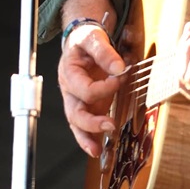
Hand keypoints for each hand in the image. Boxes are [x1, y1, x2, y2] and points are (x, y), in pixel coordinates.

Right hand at [58, 21, 127, 157]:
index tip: (120, 77)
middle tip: (110, 125)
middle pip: (74, 112)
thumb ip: (104, 51)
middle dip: (91, 122)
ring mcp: (78, 100)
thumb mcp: (93, 38)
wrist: (81, 41)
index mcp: (68, 73)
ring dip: (87, 137)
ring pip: (76, 124)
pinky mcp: (87, 106)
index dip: (104, 88)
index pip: (84, 89)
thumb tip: (119, 67)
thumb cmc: (85, 39)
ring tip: (97, 150)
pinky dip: (90, 138)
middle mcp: (70, 90)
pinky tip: (98, 149)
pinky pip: (85, 126)